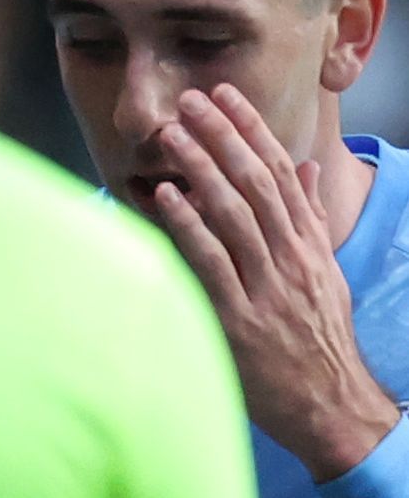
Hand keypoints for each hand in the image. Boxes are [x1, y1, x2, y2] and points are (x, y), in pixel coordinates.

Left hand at [149, 84, 402, 481]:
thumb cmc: (317, 336)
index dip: (251, 129)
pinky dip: (188, 226)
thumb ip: (308, 217)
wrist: (330, 401)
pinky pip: (212, 263)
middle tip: (190, 100)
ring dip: (200, 169)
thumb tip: (304, 165)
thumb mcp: (323, 271)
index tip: (225, 95)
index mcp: (309, 243)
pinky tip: (165, 198)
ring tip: (172, 134)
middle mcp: (291, 257)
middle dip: (222, 136)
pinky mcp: (240, 319)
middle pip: (256, 183)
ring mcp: (267, 287)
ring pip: (234, 214)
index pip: (280, 172)